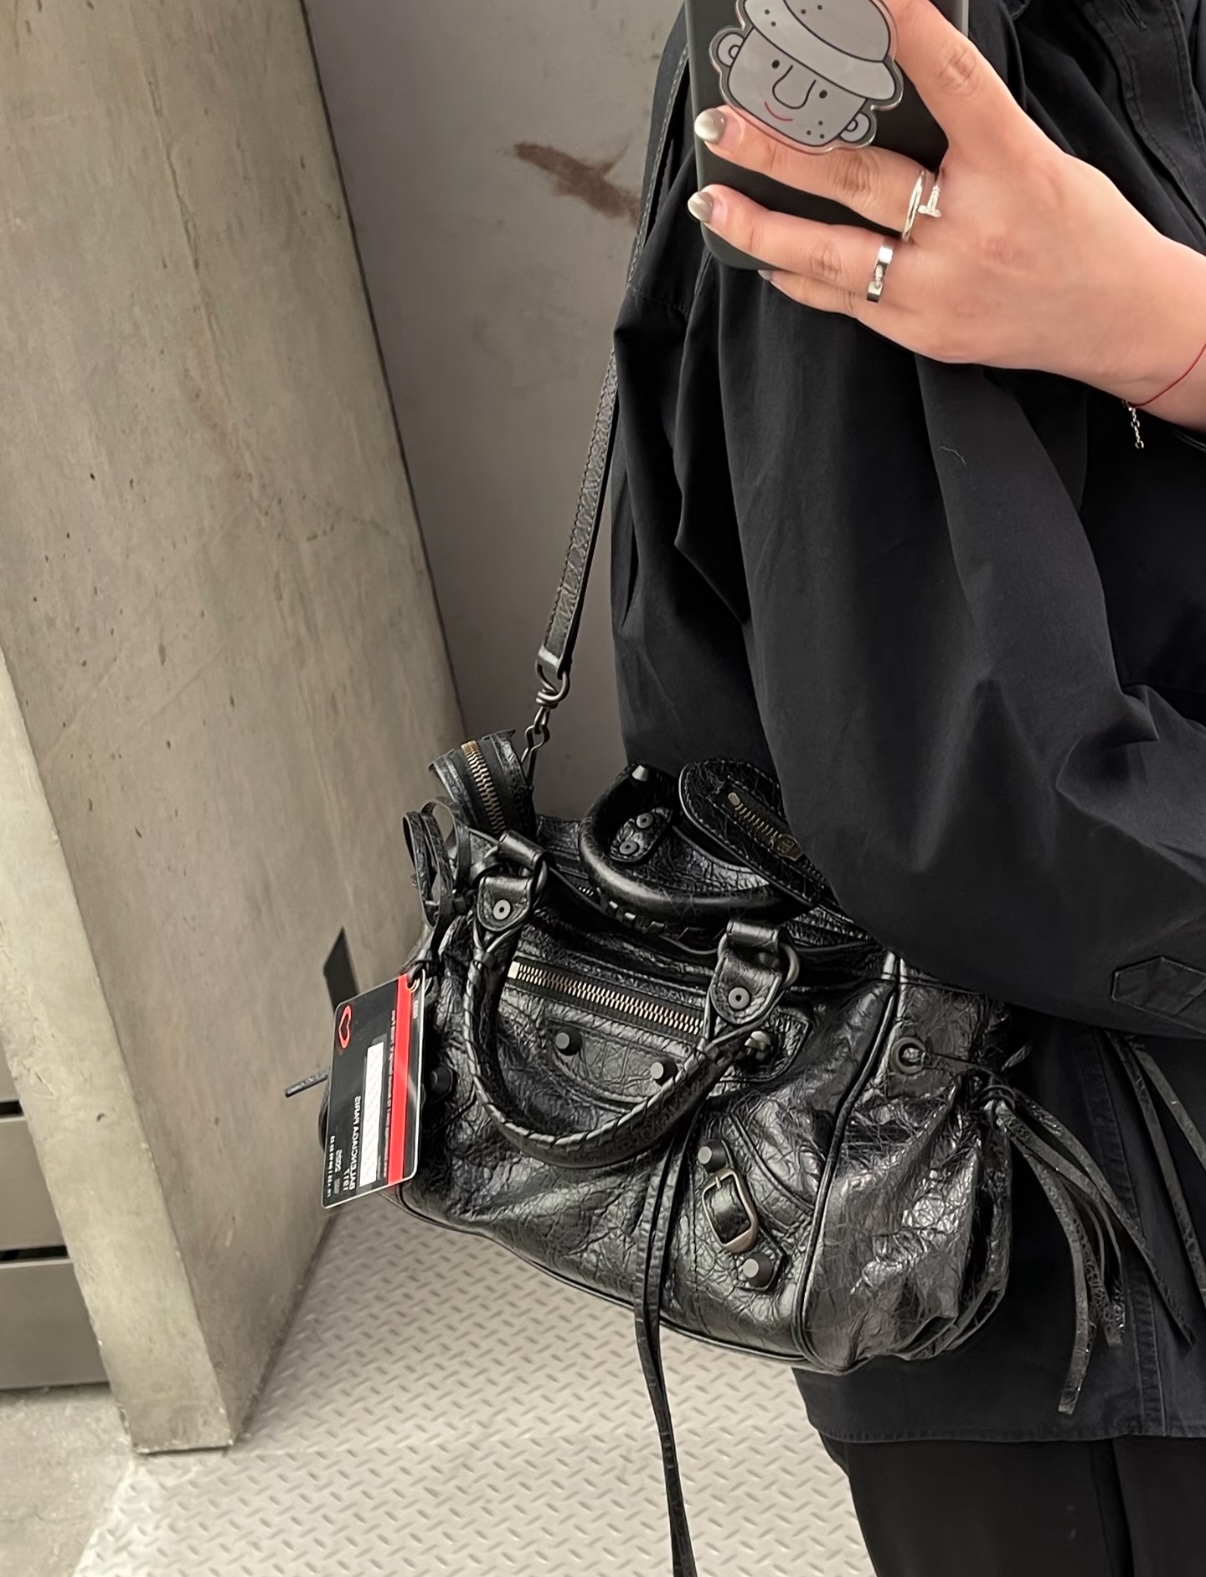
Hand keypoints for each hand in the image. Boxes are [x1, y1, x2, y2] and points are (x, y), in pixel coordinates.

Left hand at [688, 0, 1205, 415]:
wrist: (1113, 319)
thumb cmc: (1075, 231)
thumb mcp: (1036, 160)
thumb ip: (967, 132)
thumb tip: (889, 98)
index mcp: (1013, 167)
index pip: (955, 86)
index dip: (910, 37)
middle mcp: (970, 230)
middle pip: (859, 179)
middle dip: (779, 152)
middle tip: (724, 127)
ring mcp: (941, 287)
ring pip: (833, 253)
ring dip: (762, 227)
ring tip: (714, 203)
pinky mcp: (924, 333)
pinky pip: (846, 301)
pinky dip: (799, 276)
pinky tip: (762, 257)